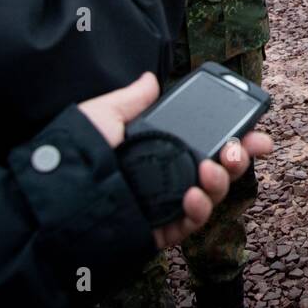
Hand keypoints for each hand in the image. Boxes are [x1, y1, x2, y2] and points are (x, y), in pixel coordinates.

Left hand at [77, 72, 273, 250]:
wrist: (52, 201)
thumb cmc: (77, 157)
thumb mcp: (103, 116)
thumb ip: (132, 100)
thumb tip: (150, 79)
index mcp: (162, 148)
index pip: (209, 140)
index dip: (238, 136)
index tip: (255, 130)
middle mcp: (170, 175)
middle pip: (221, 167)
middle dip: (241, 157)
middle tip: (241, 148)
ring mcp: (169, 203)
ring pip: (214, 194)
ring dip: (223, 180)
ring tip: (211, 168)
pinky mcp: (162, 229)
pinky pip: (193, 221)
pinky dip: (200, 208)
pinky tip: (192, 195)